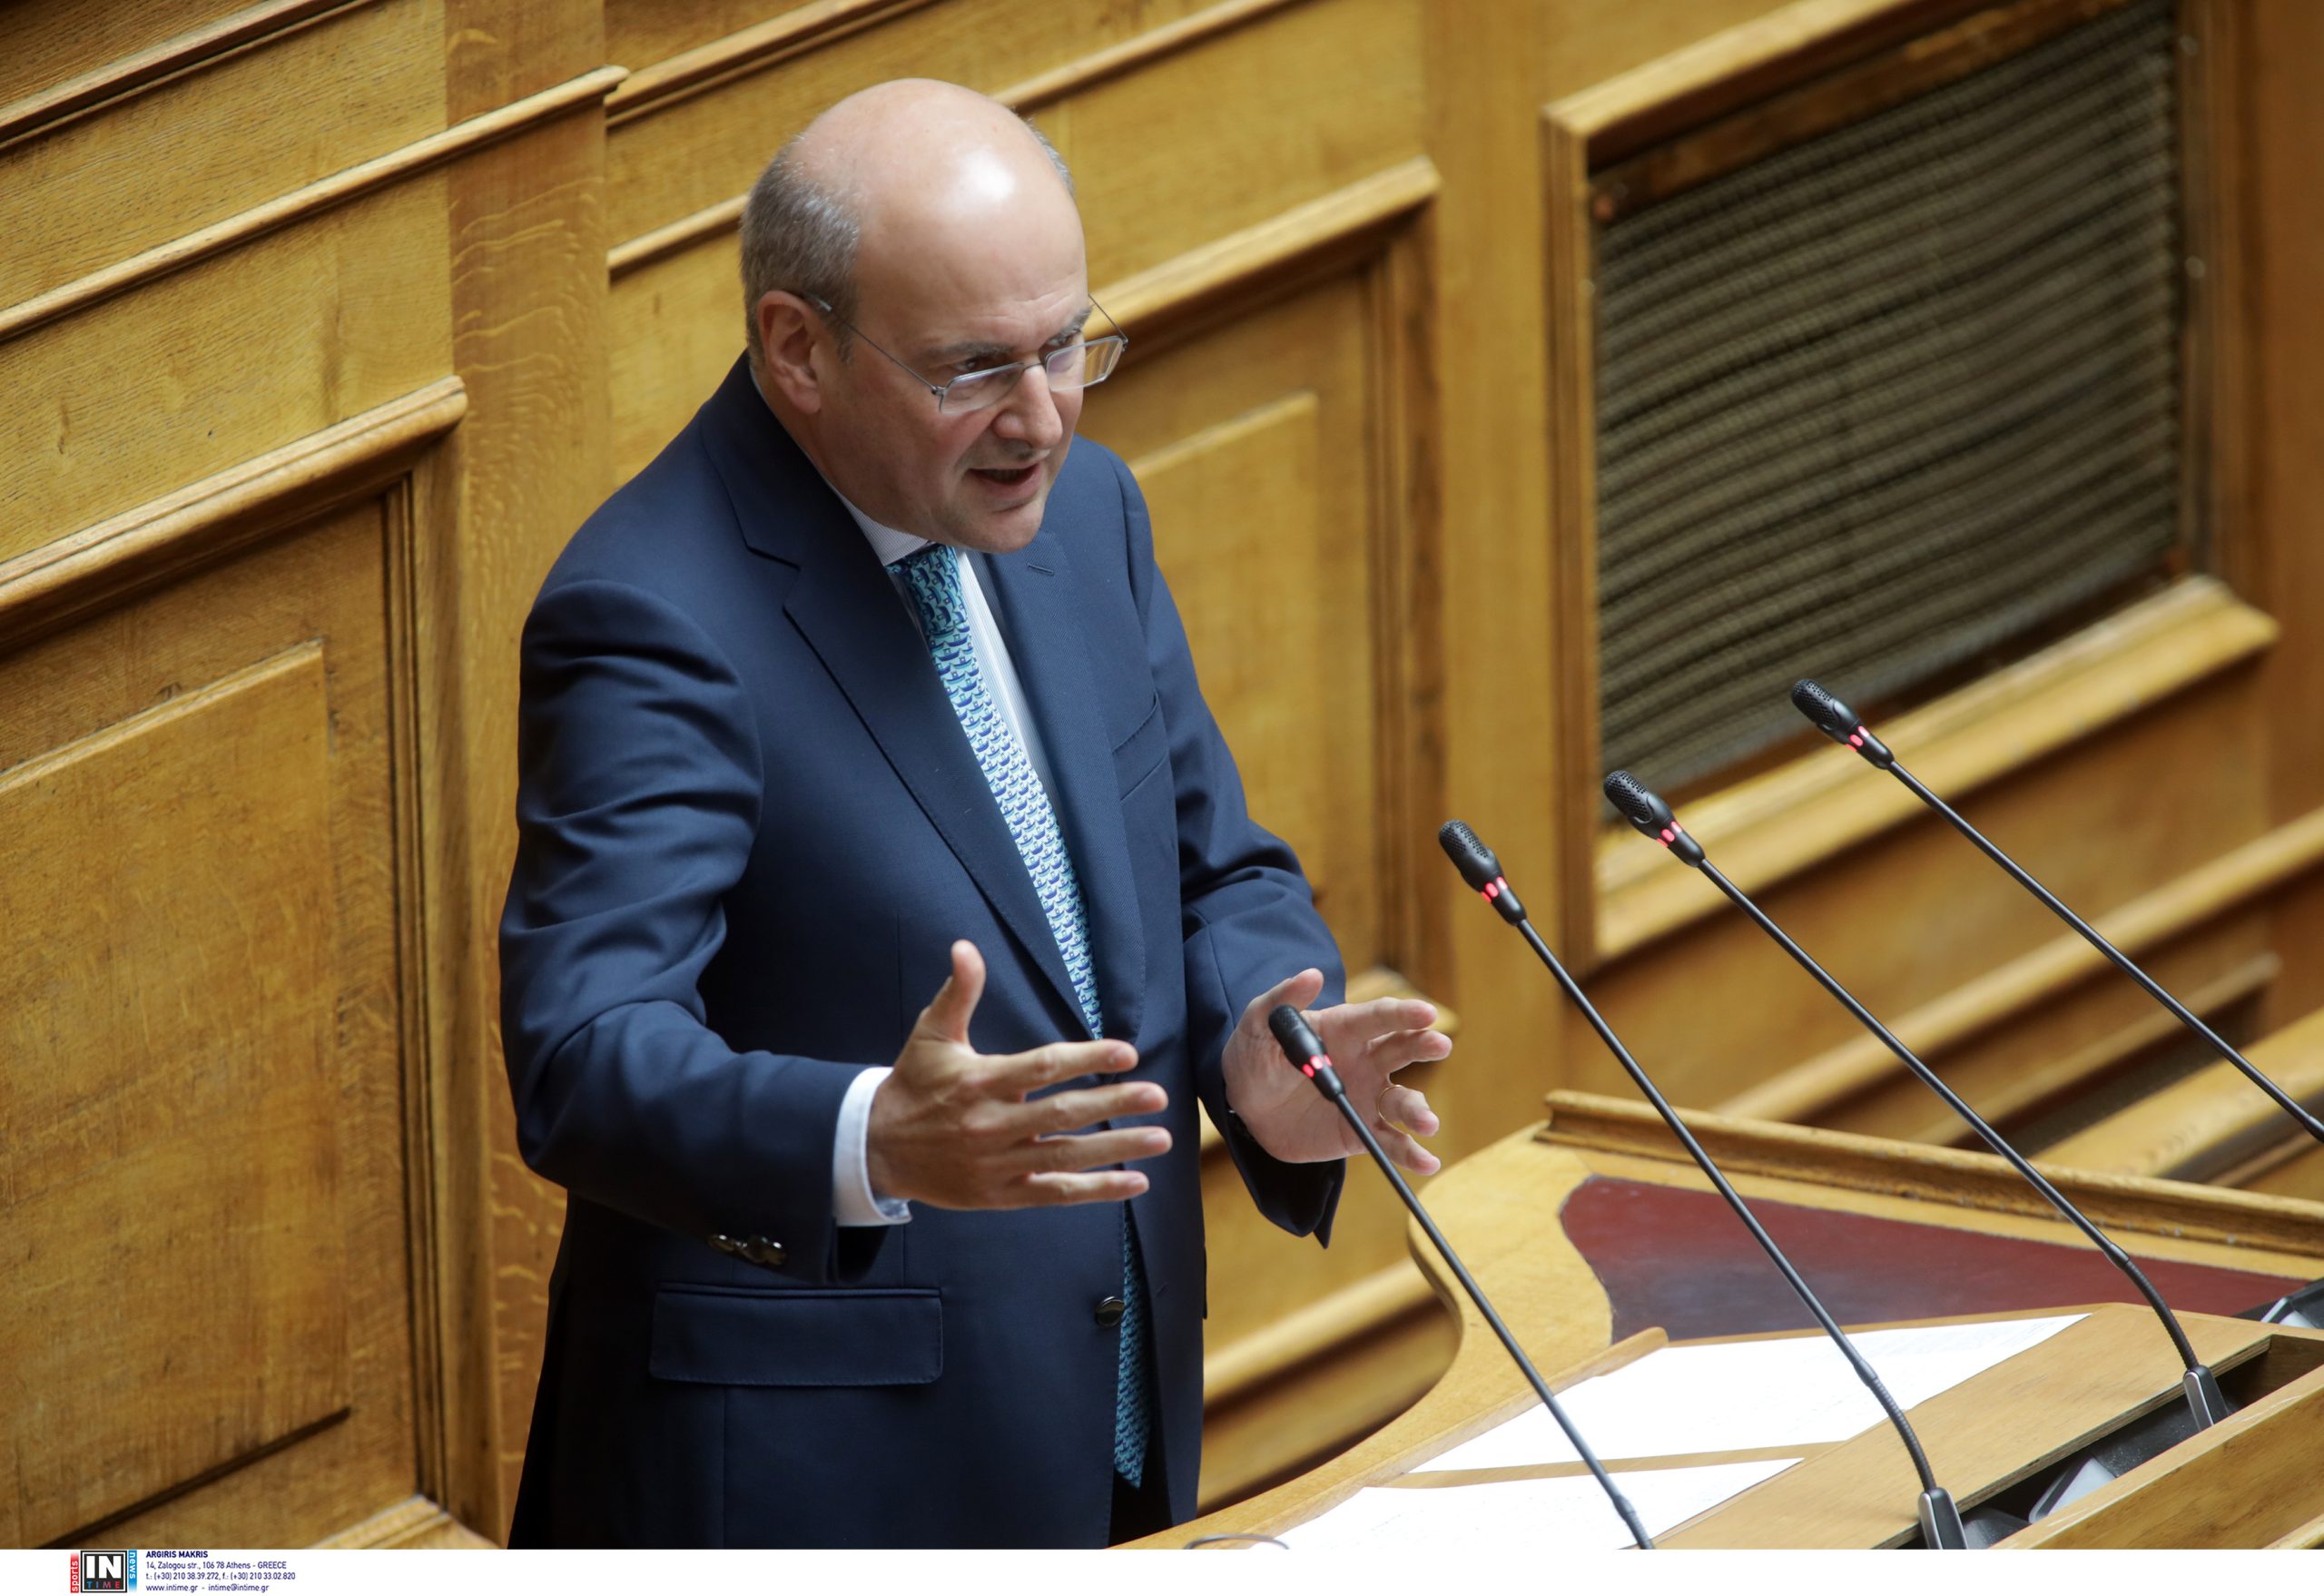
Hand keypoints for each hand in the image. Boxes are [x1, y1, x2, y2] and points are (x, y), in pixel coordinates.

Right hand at [866, 941, 1170, 1207]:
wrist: (878, 1148)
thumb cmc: (914, 1084)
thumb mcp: (931, 1034)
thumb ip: (958, 992)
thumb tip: (966, 947)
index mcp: (980, 1082)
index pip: (1043, 1068)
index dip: (1087, 1059)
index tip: (1127, 1053)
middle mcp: (992, 1125)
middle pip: (1063, 1114)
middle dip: (1114, 1104)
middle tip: (1158, 1096)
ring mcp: (998, 1164)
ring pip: (1066, 1156)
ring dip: (1118, 1149)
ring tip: (1161, 1138)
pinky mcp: (1000, 1195)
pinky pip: (1055, 1193)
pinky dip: (1096, 1190)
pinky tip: (1134, 1182)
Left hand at [1219, 968, 1449, 1175]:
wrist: (1246, 1105)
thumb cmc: (1255, 1054)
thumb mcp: (1258, 1023)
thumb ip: (1283, 1000)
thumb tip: (1311, 975)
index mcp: (1345, 1029)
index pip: (1379, 1017)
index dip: (1403, 1013)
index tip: (1426, 1012)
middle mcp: (1366, 1061)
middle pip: (1403, 1051)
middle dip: (1425, 1046)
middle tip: (1440, 1045)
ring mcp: (1367, 1097)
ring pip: (1402, 1101)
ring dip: (1419, 1110)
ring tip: (1426, 1123)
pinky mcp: (1360, 1132)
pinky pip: (1391, 1142)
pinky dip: (1411, 1154)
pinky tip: (1427, 1164)